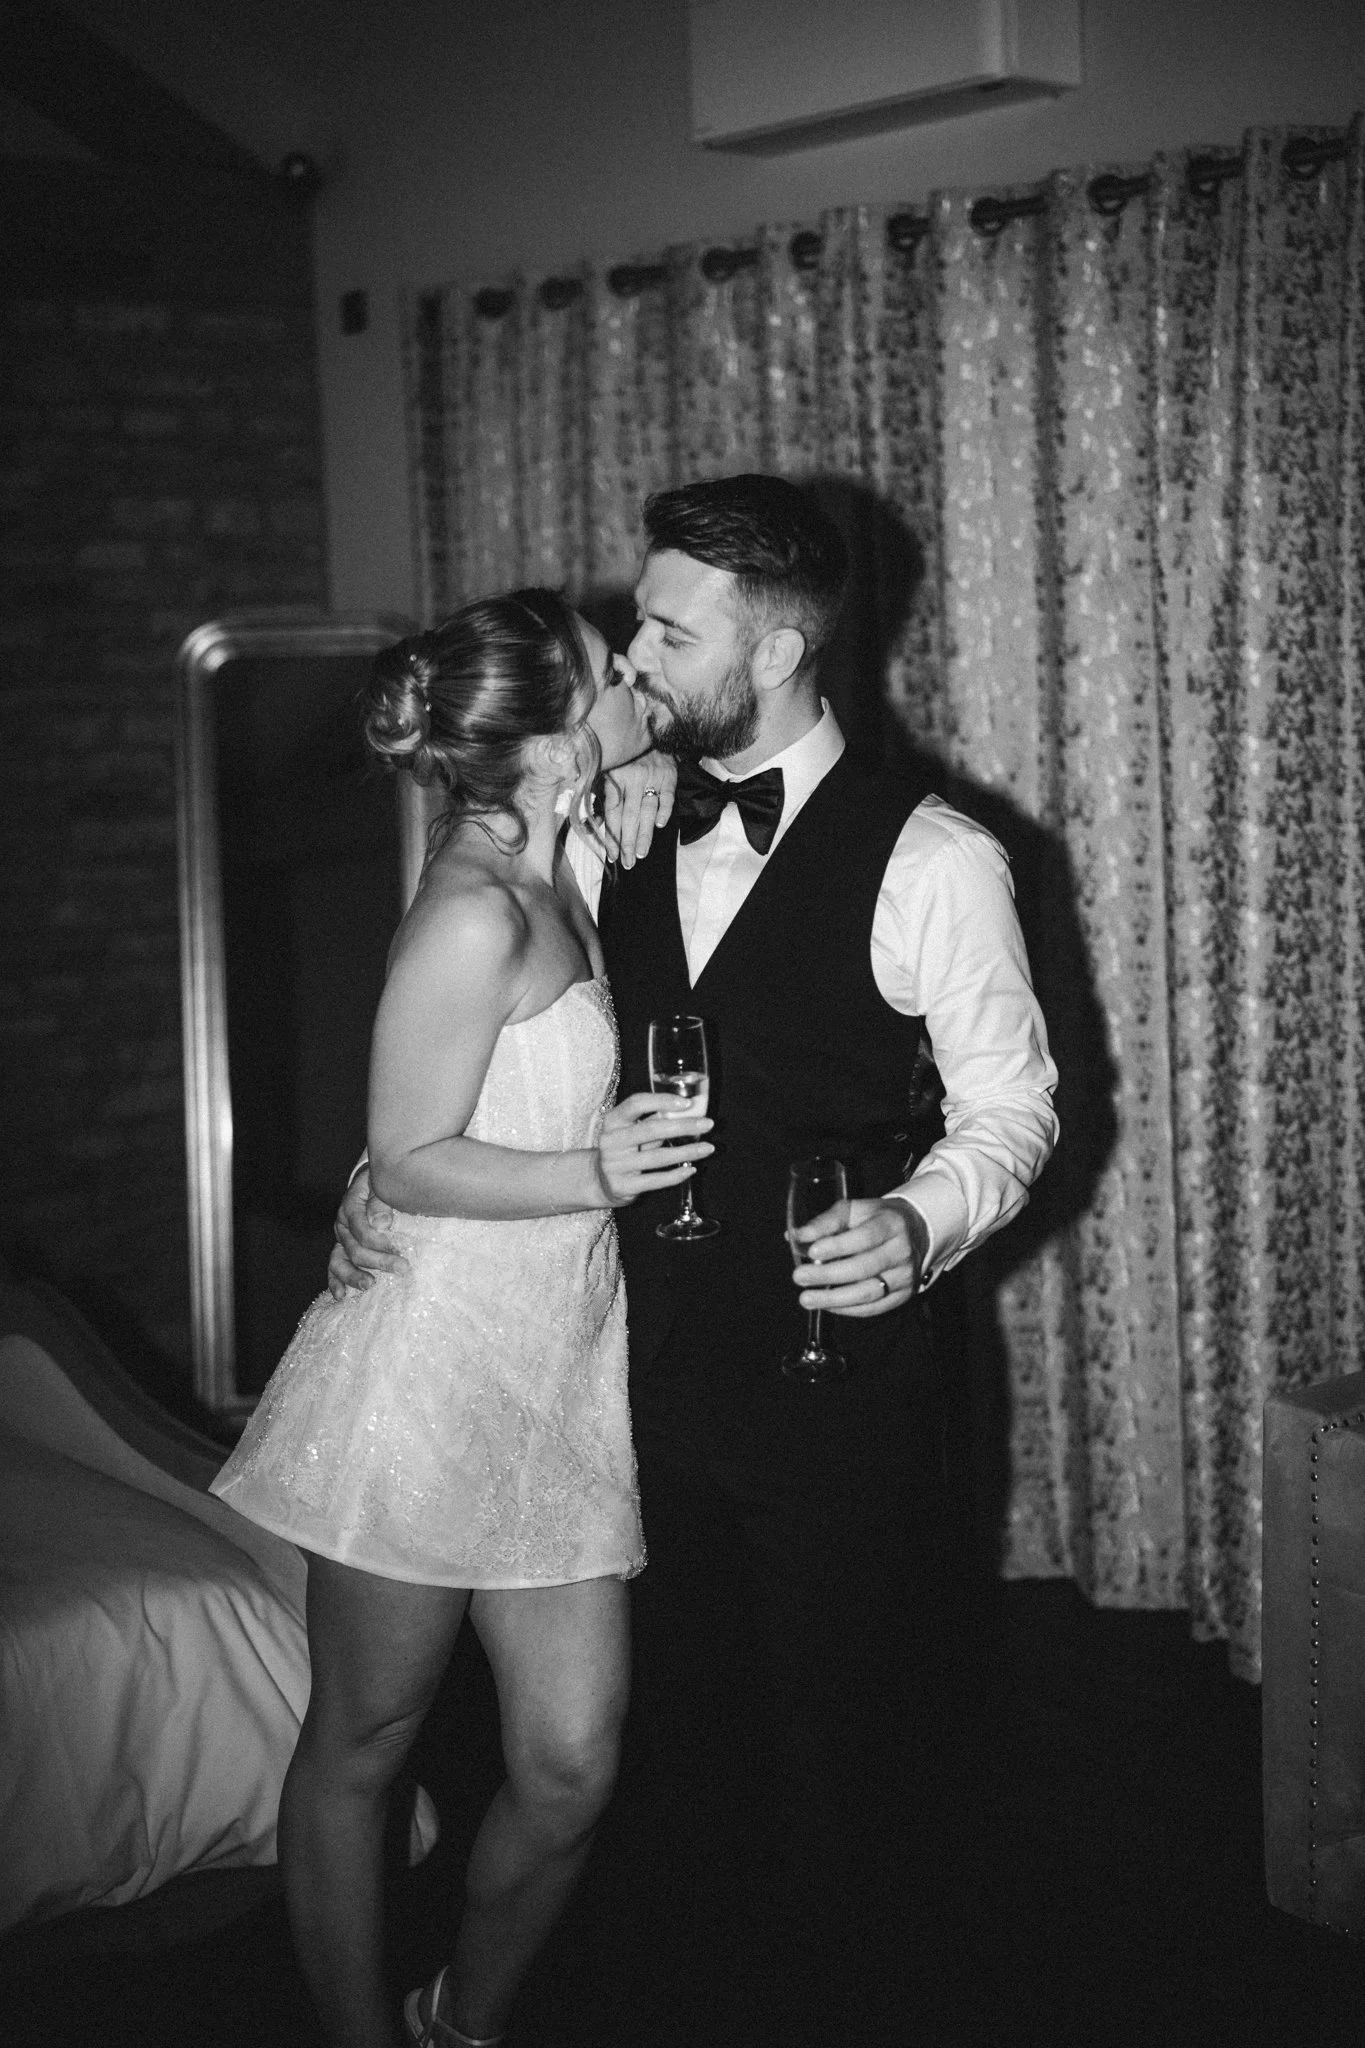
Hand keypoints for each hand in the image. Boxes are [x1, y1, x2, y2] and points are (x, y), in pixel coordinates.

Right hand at [327, 1169, 407, 1297]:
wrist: (373, 1183)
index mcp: (351, 1206)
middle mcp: (342, 1225)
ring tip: (370, 1285)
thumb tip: (381, 1224)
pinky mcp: (342, 1250)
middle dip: (379, 1261)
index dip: (379, 1241)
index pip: (361, 1227)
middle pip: (355, 1248)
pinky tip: (342, 1296)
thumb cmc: (383, 1186)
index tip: (400, 1250)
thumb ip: (381, 1201)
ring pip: (340, 1261)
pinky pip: (335, 1267)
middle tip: (402, 1268)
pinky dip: (336, 1282)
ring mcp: (341, 1239)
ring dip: (354, 1275)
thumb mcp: (383, 1185)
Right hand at [595, 1091, 712, 1205]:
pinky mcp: (623, 1186)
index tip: (687, 1103)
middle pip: (651, 1129)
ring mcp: (615, 1165)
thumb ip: (654, 1120)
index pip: (636, 1103)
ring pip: (658, 1157)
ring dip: (687, 1152)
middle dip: (684, 1126)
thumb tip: (689, 1110)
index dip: (662, 1101)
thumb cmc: (624, 1149)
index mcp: (612, 1121)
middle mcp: (611, 1141)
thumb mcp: (632, 1130)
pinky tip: (691, 1169)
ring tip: (708, 1148)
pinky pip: (655, 1180)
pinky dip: (676, 1175)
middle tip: (708, 1124)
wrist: (601, 1181)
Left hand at [600, 751, 676, 868]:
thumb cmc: (626, 754)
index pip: (613, 813)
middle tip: (628, 863)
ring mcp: (653, 777)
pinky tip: (660, 826)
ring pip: (648, 811)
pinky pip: (668, 797)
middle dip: (628, 842)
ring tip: (641, 854)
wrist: (651, 729)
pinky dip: (665, 811)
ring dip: (645, 834)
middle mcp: (634, 779)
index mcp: (616, 778)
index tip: (611, 855)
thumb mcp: (608, 767)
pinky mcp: (669, 776)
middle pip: (630, 817)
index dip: (612, 836)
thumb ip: (602, 791)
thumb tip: (595, 820)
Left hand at [790, 1196, 928, 1316]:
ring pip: (869, 1292)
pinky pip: (874, 1308)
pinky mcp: (904, 1294)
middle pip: (864, 1267)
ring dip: (834, 1298)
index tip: (812, 1252)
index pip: (865, 1237)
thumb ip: (825, 1221)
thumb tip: (798, 1236)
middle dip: (828, 1275)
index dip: (837, 1246)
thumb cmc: (876, 1220)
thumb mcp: (853, 1210)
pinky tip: (827, 1305)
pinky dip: (847, 1309)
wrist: (914, 1231)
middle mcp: (902, 1251)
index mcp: (891, 1224)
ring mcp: (905, 1275)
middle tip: (800, 1276)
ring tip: (807, 1298)